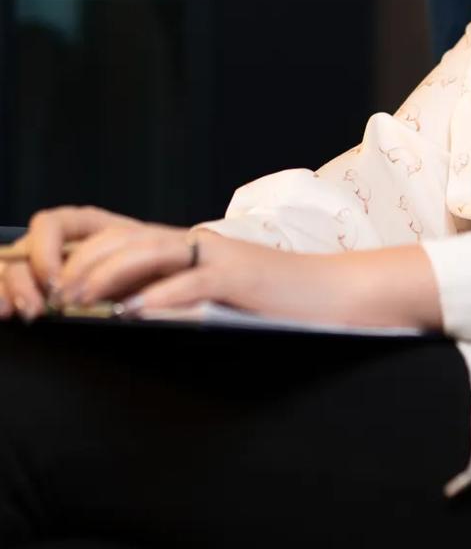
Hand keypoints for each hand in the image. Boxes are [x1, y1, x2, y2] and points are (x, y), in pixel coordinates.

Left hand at [1, 205, 442, 330]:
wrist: (339, 297)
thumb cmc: (279, 305)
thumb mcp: (218, 297)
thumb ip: (178, 295)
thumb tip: (124, 315)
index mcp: (191, 246)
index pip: (125, 233)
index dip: (84, 251)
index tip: (54, 285)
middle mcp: (201, 243)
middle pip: (128, 236)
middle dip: (83, 264)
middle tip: (53, 298)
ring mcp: (222, 257)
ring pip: (152, 251)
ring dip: (109, 275)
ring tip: (78, 301)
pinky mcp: (242, 277)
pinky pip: (194, 282)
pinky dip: (160, 297)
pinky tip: (134, 313)